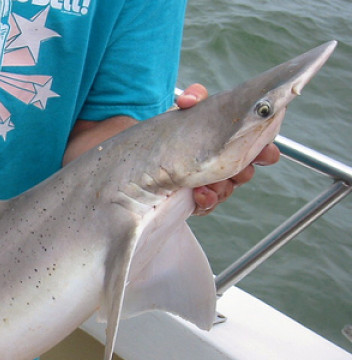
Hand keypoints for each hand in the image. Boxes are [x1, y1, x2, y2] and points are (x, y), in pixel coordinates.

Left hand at [176, 84, 279, 215]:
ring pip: (227, 190)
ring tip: (208, 182)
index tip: (266, 151)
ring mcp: (212, 184)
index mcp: (232, 143)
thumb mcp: (186, 109)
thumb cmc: (176, 127)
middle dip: (244, 171)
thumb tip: (190, 99)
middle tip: (238, 169)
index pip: (259, 150)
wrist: (150, 150)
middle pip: (245, 173)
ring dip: (221, 186)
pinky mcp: (196, 200)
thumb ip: (193, 96)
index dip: (267, 152)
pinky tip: (198, 193)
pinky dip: (206, 200)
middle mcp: (226, 166)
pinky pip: (207, 205)